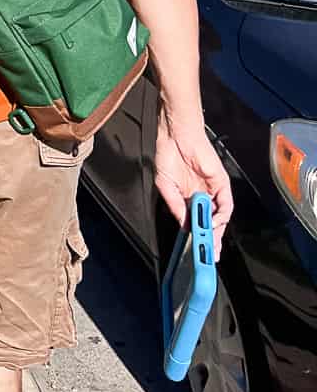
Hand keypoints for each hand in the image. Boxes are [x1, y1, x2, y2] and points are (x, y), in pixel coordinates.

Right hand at [155, 108, 232, 256]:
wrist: (176, 135)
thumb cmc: (168, 154)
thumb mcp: (165, 186)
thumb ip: (175, 206)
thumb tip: (183, 224)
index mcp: (189, 197)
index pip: (196, 221)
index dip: (198, 237)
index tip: (197, 252)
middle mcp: (203, 195)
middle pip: (211, 223)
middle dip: (211, 240)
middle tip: (210, 256)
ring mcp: (213, 190)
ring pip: (220, 217)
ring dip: (216, 231)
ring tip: (211, 244)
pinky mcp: (221, 183)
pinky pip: (226, 204)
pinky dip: (221, 216)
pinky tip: (213, 223)